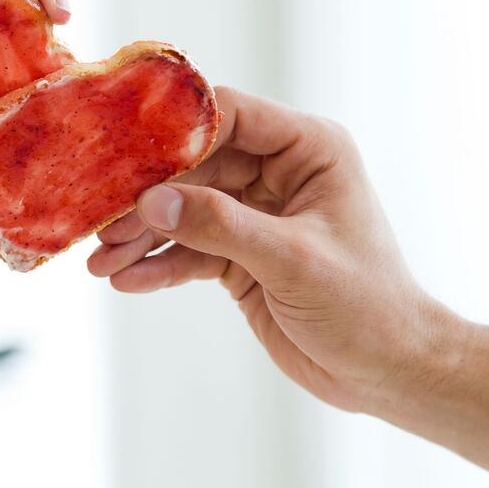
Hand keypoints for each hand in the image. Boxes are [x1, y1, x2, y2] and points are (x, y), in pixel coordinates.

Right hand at [88, 88, 454, 412]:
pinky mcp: (241, 254)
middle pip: (194, 165)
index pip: (230, 116)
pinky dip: (158, 264)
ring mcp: (256, 214)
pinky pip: (189, 249)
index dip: (177, 129)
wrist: (387, 371)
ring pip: (184, 210)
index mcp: (309, 150)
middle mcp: (279, 172)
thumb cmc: (366, 305)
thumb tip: (152, 202)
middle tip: (101, 218)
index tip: (126, 148)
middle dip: (147, 196)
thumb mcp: (292, 259)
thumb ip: (221, 225)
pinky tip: (126, 280)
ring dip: (142, 235)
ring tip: (101, 260)